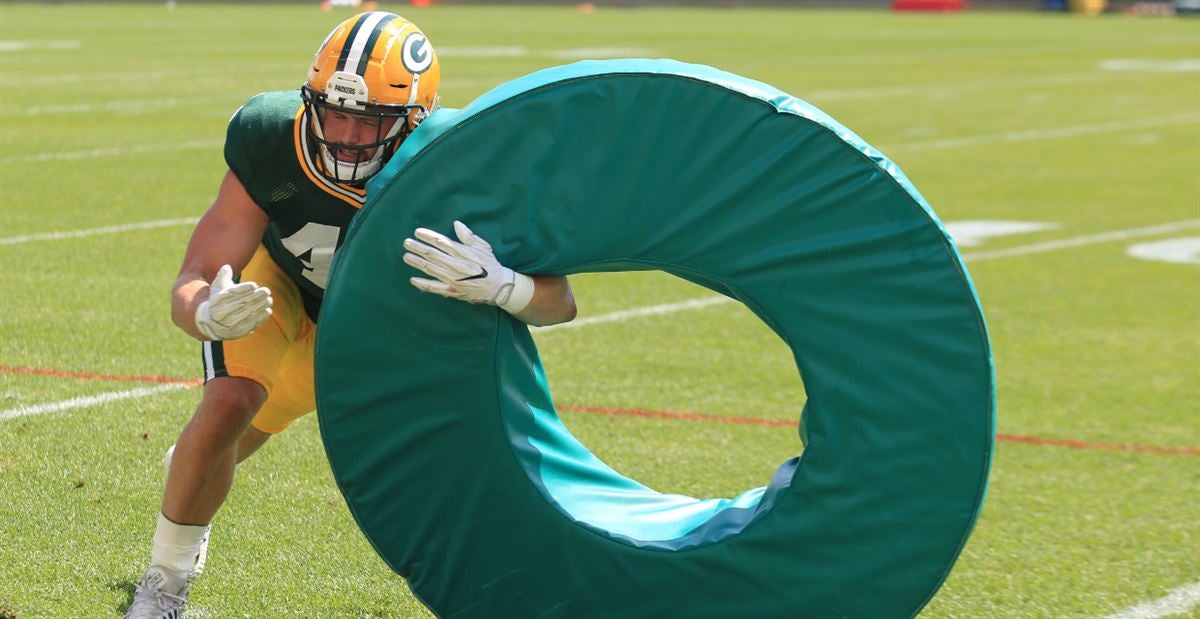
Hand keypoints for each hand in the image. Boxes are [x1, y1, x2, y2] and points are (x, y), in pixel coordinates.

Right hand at [194, 264, 272, 340]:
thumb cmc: (217, 302)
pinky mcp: (238, 332)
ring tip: (269, 299)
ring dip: (260, 307)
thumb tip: (227, 267)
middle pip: (241, 304)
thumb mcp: (216, 288)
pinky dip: (261, 318)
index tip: (254, 285)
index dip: (243, 289)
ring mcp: (230, 324)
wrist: (211, 324)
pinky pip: (251, 325)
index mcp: (216, 301)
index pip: (231, 294)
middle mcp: (222, 314)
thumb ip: (223, 277)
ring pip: (247, 315)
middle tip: (266, 291)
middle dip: (256, 297)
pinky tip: (268, 311)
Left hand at [403, 221, 533, 312]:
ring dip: (417, 262)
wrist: (497, 286)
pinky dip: (423, 284)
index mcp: (462, 252)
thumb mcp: (483, 247)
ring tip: (406, 256)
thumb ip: (468, 236)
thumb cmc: (490, 265)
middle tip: (406, 243)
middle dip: (418, 248)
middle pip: (432, 255)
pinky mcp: (452, 291)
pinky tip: (413, 279)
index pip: (441, 242)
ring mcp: (452, 279)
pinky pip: (434, 287)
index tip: (417, 232)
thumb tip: (457, 224)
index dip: (428, 236)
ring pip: (430, 269)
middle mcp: (455, 265)